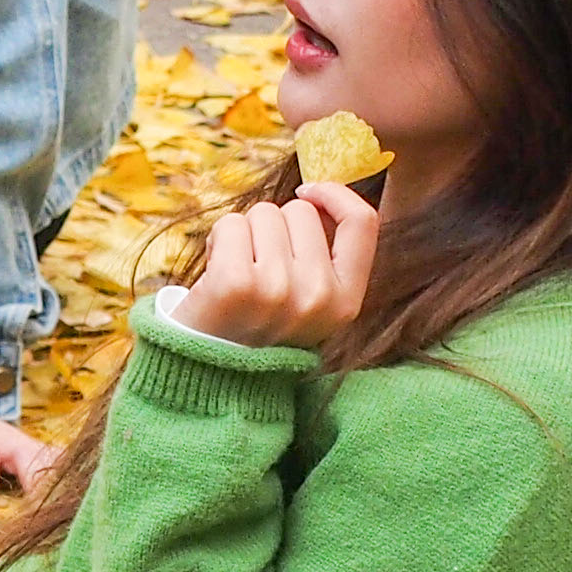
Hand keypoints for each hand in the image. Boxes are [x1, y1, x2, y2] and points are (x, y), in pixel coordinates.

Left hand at [170, 181, 378, 351]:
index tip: (310, 191)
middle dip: (275, 226)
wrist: (208, 380)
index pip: (362, 222)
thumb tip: (317, 192)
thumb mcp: (310, 303)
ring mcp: (277, 290)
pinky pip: (231, 224)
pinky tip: (215, 275)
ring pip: (264, 213)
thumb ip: (323, 254)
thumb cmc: (257, 328)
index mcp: (346, 302)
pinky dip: (217, 241)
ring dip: (245, 234)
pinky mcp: (234, 284)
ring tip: (236, 277)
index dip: (335, 195)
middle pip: (301, 211)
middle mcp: (318, 296)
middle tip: (258, 269)